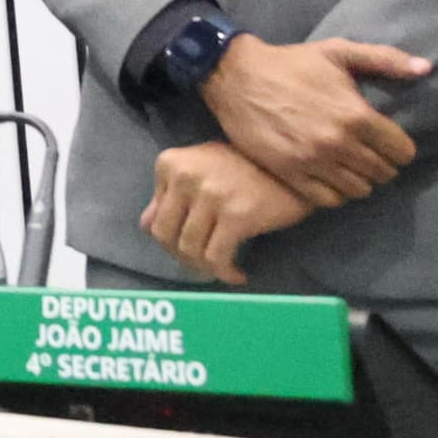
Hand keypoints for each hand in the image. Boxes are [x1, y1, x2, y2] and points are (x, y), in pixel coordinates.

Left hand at [141, 142, 311, 285]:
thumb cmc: (245, 167)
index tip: (190, 248)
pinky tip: (238, 274)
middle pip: (165, 236)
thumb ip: (171, 193)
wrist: (291, 167)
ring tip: (221, 268)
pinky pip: (217, 258)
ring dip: (204, 268)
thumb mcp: (200, 168)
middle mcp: (184, 176)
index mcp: (170, 163)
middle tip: (203, 265)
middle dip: (182, 257)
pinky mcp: (236, 216)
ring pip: (189, 250)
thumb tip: (146, 225)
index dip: (170, 240)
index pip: (152, 218)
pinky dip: (224, 273)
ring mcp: (210, 195)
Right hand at [199, 34, 426, 205]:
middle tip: (369, 154)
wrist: (235, 75)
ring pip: (358, 190)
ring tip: (351, 168)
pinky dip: (336, 193)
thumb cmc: (291, 63)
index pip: (402, 151)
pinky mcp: (290, 174)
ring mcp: (313, 162)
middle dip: (382, 165)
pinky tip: (331, 178)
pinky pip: (328, 200)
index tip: (389, 143)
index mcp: (356, 115)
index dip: (400, 148)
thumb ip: (384, 60)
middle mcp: (339, 144)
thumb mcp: (338, 52)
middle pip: (382, 173)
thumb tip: (426, 69)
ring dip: (360, 181)